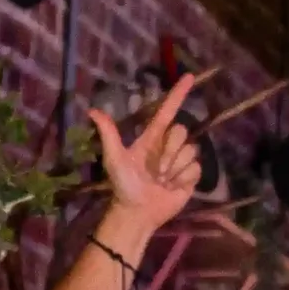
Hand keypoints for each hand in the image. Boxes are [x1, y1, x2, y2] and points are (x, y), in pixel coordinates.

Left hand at [85, 71, 203, 240]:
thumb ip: (108, 134)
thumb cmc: (124, 186)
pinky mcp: (190, 176)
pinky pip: (195, 168)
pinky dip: (183, 179)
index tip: (189, 77)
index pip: (167, 110)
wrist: (137, 213)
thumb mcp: (114, 159)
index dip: (178, 94)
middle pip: (181, 131)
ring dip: (175, 169)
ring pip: (190, 151)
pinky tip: (172, 187)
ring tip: (162, 181)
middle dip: (170, 151)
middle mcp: (167, 145)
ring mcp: (180, 160)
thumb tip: (92, 111)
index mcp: (151, 137)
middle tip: (157, 171)